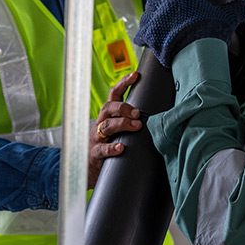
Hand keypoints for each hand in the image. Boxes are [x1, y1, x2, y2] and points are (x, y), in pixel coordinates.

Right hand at [88, 72, 141, 189]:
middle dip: (124, 108)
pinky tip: (120, 148)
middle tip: (137, 113)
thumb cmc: (108, 146)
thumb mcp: (117, 130)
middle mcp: (101, 124)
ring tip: (136, 126)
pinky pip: (102, 149)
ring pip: (107, 126)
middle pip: (109, 108)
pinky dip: (111, 148)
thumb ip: (130, 121)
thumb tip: (156, 114)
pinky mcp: (95, 153)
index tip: (135, 75)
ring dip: (122, 124)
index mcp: (108, 116)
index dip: (123, 83)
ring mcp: (97, 138)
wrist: (88, 169)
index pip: (114, 95)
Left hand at [134, 0, 244, 67]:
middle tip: (165, 10)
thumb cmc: (211, 33)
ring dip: (150, 18)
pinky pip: (140, 33)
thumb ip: (236, 10)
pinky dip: (142, 36)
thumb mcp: (227, 19)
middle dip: (159, 3)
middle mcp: (165, 4)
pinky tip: (142, 40)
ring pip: (146, 14)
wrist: (195, 54)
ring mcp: (155, 20)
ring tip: (155, 24)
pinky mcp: (148, 36)